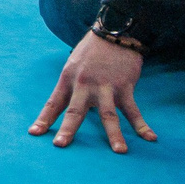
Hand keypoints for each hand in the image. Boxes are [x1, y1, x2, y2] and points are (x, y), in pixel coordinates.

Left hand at [29, 32, 157, 152]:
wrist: (114, 32)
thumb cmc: (92, 51)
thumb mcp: (73, 65)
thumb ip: (71, 87)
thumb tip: (64, 106)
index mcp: (69, 79)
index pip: (54, 102)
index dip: (44, 118)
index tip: (34, 133)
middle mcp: (85, 84)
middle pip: (75, 111)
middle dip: (68, 128)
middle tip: (60, 144)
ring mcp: (106, 87)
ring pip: (108, 114)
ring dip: (115, 134)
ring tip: (119, 151)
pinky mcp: (124, 87)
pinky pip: (133, 110)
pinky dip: (142, 125)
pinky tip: (150, 138)